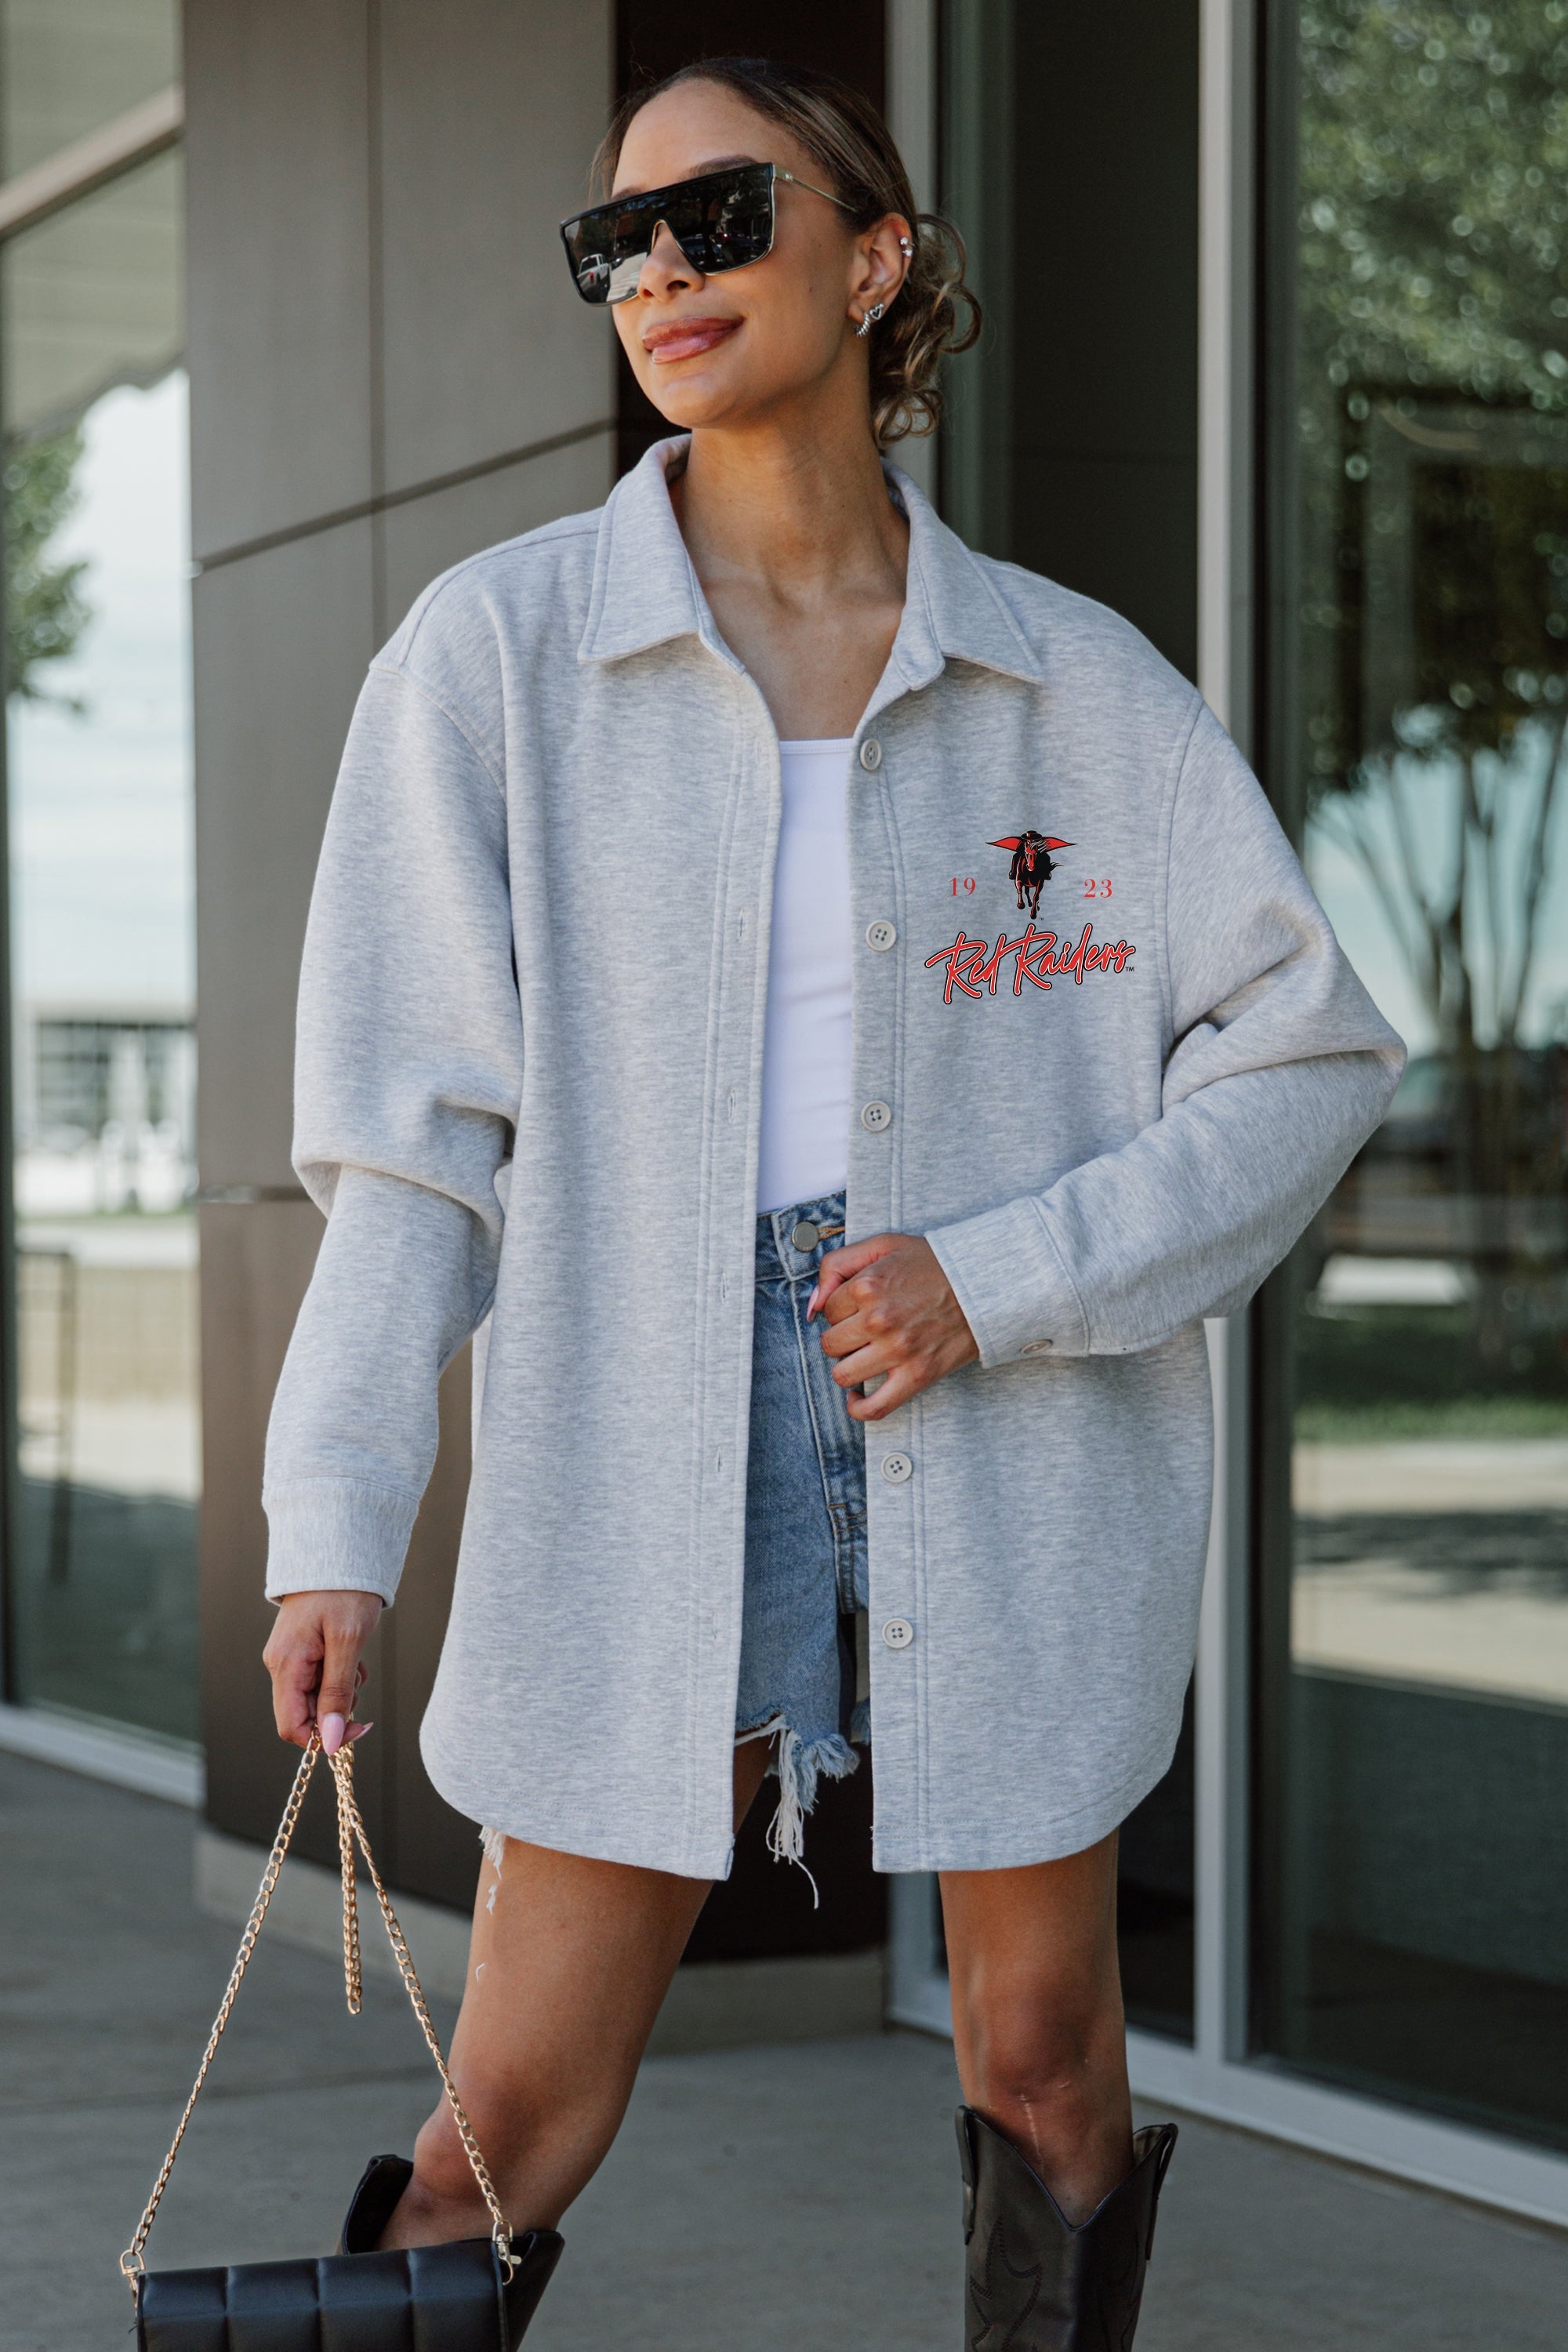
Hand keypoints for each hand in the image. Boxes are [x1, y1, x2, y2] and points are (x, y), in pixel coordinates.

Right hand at [263, 1590, 382, 1751]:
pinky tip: (351, 1652)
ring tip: (355, 1658)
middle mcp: (281, 1664)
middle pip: (305, 1713)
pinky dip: (341, 1674)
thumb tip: (329, 1742)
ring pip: (316, 1696)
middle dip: (336, 1707)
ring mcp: (290, 1657)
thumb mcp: (348, 1643)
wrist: (340, 1550)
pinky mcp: (303, 1650)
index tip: (356, 1728)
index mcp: (285, 1665)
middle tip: (357, 1678)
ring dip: (342, 1689)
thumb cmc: (344, 1591)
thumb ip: (337, 1693)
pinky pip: (320, 1678)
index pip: (291, 1726)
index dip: (323, 1737)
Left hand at [809, 1232, 977, 1420]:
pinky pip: (874, 1407)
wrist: (984, 1284)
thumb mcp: (883, 1245)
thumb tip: (812, 1304)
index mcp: (868, 1286)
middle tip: (863, 1330)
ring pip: (843, 1374)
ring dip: (849, 1366)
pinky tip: (857, 1397)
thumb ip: (837, 1265)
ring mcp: (897, 1350)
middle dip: (842, 1336)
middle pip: (830, 1343)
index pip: (828, 1310)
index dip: (841, 1309)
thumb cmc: (935, 1264)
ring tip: (865, 1355)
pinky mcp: (916, 1375)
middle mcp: (878, 1319)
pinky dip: (858, 1408)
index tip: (859, 1307)